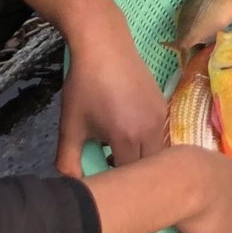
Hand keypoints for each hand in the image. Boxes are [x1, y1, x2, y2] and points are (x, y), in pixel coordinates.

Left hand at [56, 16, 167, 176]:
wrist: (105, 46)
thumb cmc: (84, 86)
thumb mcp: (70, 126)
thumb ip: (68, 161)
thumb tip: (73, 186)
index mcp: (127, 137)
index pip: (128, 178)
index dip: (114, 184)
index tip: (100, 181)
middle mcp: (151, 130)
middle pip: (147, 168)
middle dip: (130, 174)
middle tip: (108, 168)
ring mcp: (161, 117)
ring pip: (156, 152)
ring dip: (139, 158)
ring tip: (115, 150)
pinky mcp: (163, 106)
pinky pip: (158, 135)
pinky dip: (144, 142)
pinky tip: (126, 131)